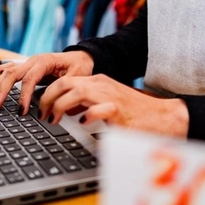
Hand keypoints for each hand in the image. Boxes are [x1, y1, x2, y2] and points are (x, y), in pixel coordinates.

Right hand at [0, 51, 93, 113]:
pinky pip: (10, 66)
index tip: (21, 111)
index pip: (29, 79)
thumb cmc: (80, 66)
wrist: (81, 56)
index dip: (23, 96)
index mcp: (45, 61)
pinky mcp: (27, 66)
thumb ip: (65, 88)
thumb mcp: (77, 77)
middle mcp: (34, 60)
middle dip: (3, 91)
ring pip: (8, 71)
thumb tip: (54, 104)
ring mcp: (29, 62)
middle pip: (13, 74)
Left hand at [39, 74, 189, 137]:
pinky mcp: (119, 110)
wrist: (162, 116)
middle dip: (48, 98)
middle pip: (65, 83)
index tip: (42, 107)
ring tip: (54, 120)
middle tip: (42, 115)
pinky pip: (97, 109)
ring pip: (76, 92)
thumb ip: (88, 102)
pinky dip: (87, 115)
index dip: (49, 93)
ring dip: (60, 107)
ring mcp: (110, 96)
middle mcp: (101, 85)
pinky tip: (83, 123)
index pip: (65, 80)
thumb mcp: (107, 102)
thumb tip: (67, 110)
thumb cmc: (135, 113)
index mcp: (97, 82)